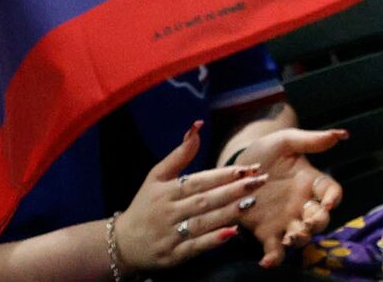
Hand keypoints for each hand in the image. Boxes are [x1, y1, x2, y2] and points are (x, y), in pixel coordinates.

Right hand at [113, 122, 259, 269]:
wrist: (122, 244)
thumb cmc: (146, 205)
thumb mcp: (156, 176)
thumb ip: (180, 154)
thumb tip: (197, 125)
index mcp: (166, 191)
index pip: (199, 181)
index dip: (224, 174)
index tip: (248, 168)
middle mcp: (168, 212)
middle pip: (204, 200)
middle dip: (234, 190)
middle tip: (260, 181)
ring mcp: (170, 235)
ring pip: (202, 222)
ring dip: (228, 212)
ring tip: (252, 202)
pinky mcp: (172, 255)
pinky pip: (195, 247)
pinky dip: (213, 240)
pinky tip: (232, 232)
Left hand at [220, 123, 345, 266]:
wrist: (234, 169)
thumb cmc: (265, 152)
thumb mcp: (286, 141)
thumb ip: (311, 140)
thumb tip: (342, 134)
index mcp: (311, 182)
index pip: (331, 192)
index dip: (333, 198)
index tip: (329, 202)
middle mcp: (302, 204)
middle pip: (320, 219)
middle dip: (317, 223)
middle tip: (308, 223)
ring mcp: (285, 220)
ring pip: (300, 236)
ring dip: (299, 239)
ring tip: (290, 237)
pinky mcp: (266, 233)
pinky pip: (274, 250)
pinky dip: (273, 259)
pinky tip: (266, 261)